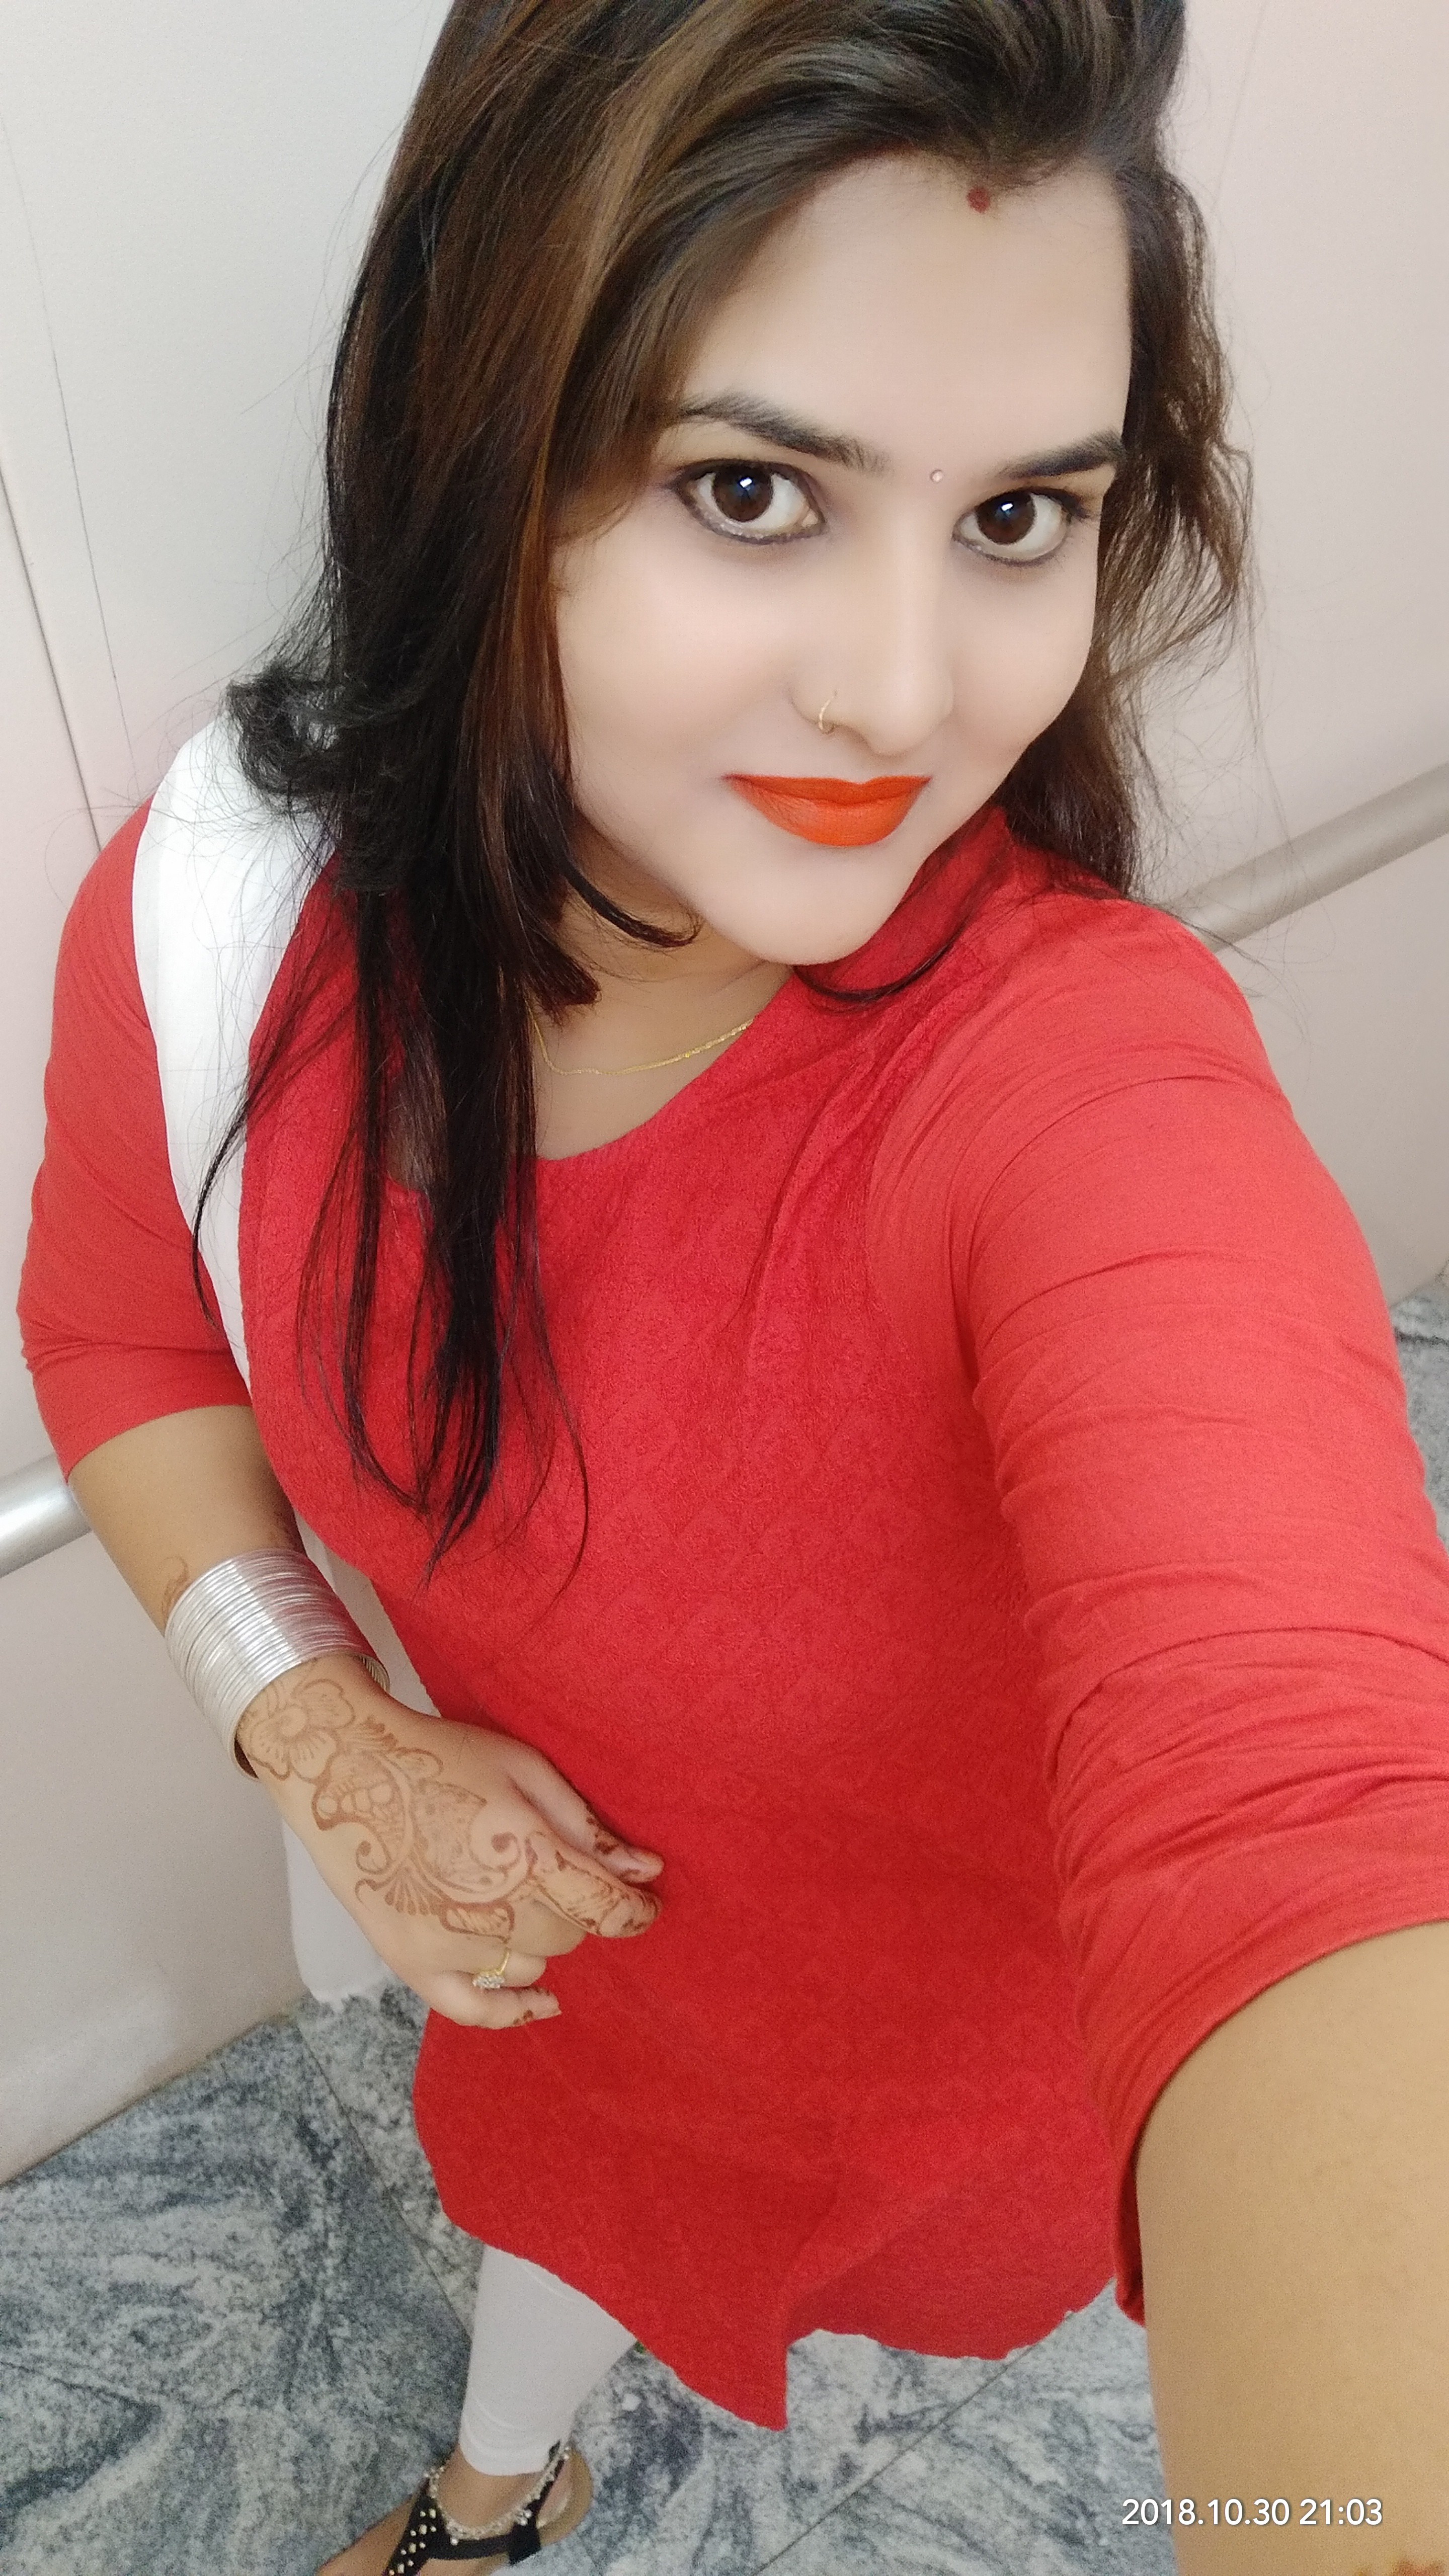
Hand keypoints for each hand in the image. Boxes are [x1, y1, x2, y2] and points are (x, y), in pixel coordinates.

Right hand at [236, 1653, 662, 2025]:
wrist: (347, 1770)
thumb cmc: (441, 1757)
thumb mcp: (524, 1769)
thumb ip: (585, 1826)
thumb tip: (645, 1870)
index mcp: (526, 1856)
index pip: (605, 1908)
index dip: (636, 1910)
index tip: (645, 1903)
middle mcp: (490, 1910)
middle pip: (569, 1933)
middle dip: (574, 1905)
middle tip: (553, 1869)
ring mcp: (447, 1943)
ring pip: (531, 1960)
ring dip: (538, 1934)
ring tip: (511, 1891)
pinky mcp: (411, 1960)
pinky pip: (473, 2009)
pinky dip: (513, 2009)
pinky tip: (544, 2000)